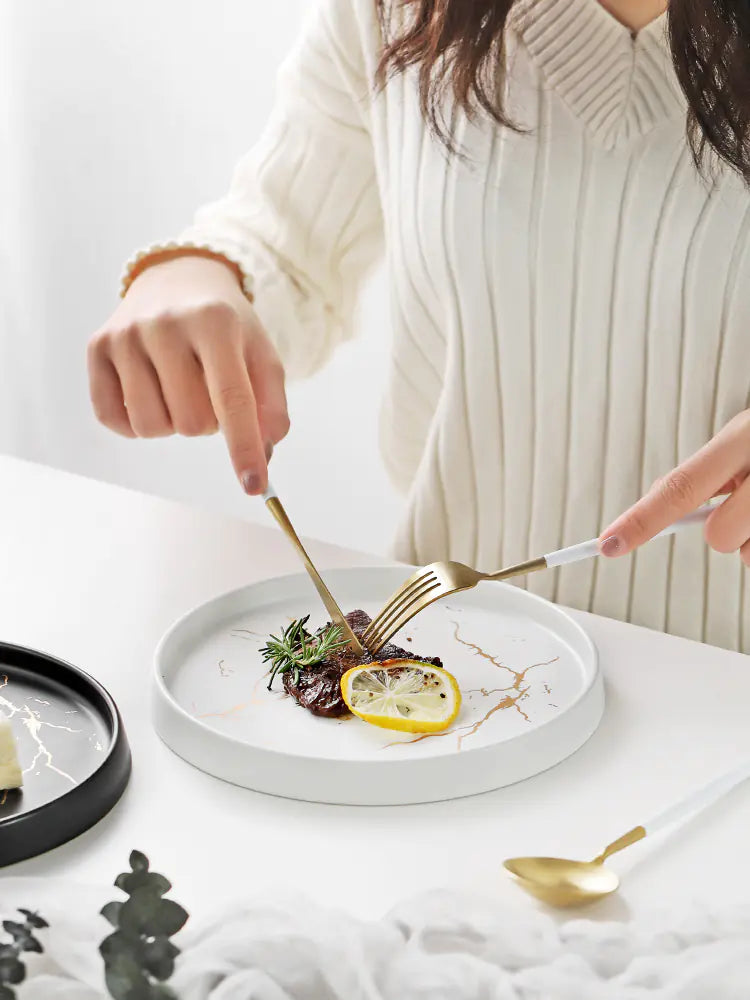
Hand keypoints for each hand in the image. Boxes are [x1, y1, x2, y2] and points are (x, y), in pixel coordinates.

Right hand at [88, 255, 288, 494]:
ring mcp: (126, 334)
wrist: (178, 280)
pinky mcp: (97, 347)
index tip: (254, 485)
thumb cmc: (226, 328)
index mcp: (215, 321)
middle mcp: (165, 323)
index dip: (244, 447)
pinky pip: (114, 419)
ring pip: (152, 427)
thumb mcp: (260, 354)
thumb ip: (271, 405)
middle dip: (208, 423)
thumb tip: (264, 452)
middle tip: (207, 390)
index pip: (232, 398)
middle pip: (192, 422)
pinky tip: (150, 392)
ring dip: (173, 423)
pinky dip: (136, 422)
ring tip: (179, 389)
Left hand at [599, 410, 749, 564]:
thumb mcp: (743, 438)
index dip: (641, 520)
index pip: (680, 486)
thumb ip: (703, 469)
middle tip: (744, 506)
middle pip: (717, 535)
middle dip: (724, 530)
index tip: (607, 543)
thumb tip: (652, 501)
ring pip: (746, 554)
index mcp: (741, 439)